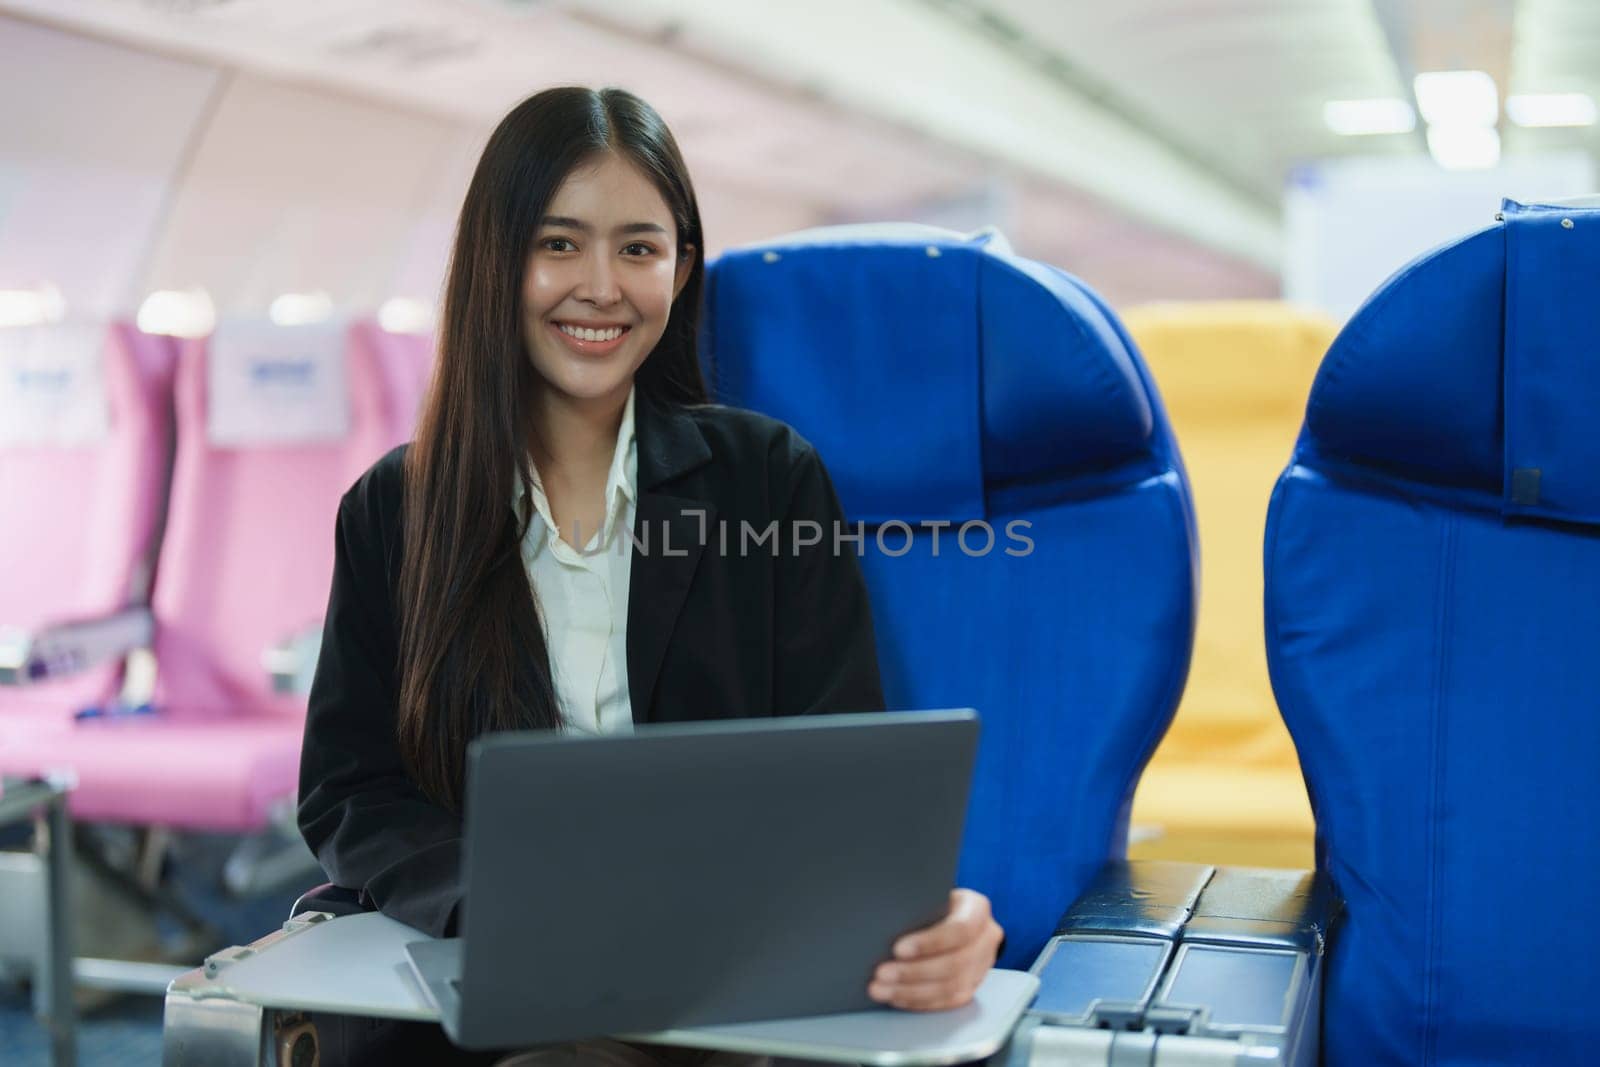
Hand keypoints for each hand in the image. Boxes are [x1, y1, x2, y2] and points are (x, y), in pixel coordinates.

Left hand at [867, 888, 1002, 1010]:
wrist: (953, 913)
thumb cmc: (934, 901)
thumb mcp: (930, 893)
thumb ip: (917, 905)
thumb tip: (884, 923)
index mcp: (977, 909)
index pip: (959, 929)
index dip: (929, 942)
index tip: (898, 949)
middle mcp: (986, 938)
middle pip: (954, 963)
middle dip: (913, 972)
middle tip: (882, 974)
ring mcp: (982, 965)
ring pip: (951, 987)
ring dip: (911, 991)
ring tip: (881, 989)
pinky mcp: (973, 985)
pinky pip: (948, 1001)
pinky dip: (920, 1001)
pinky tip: (897, 997)